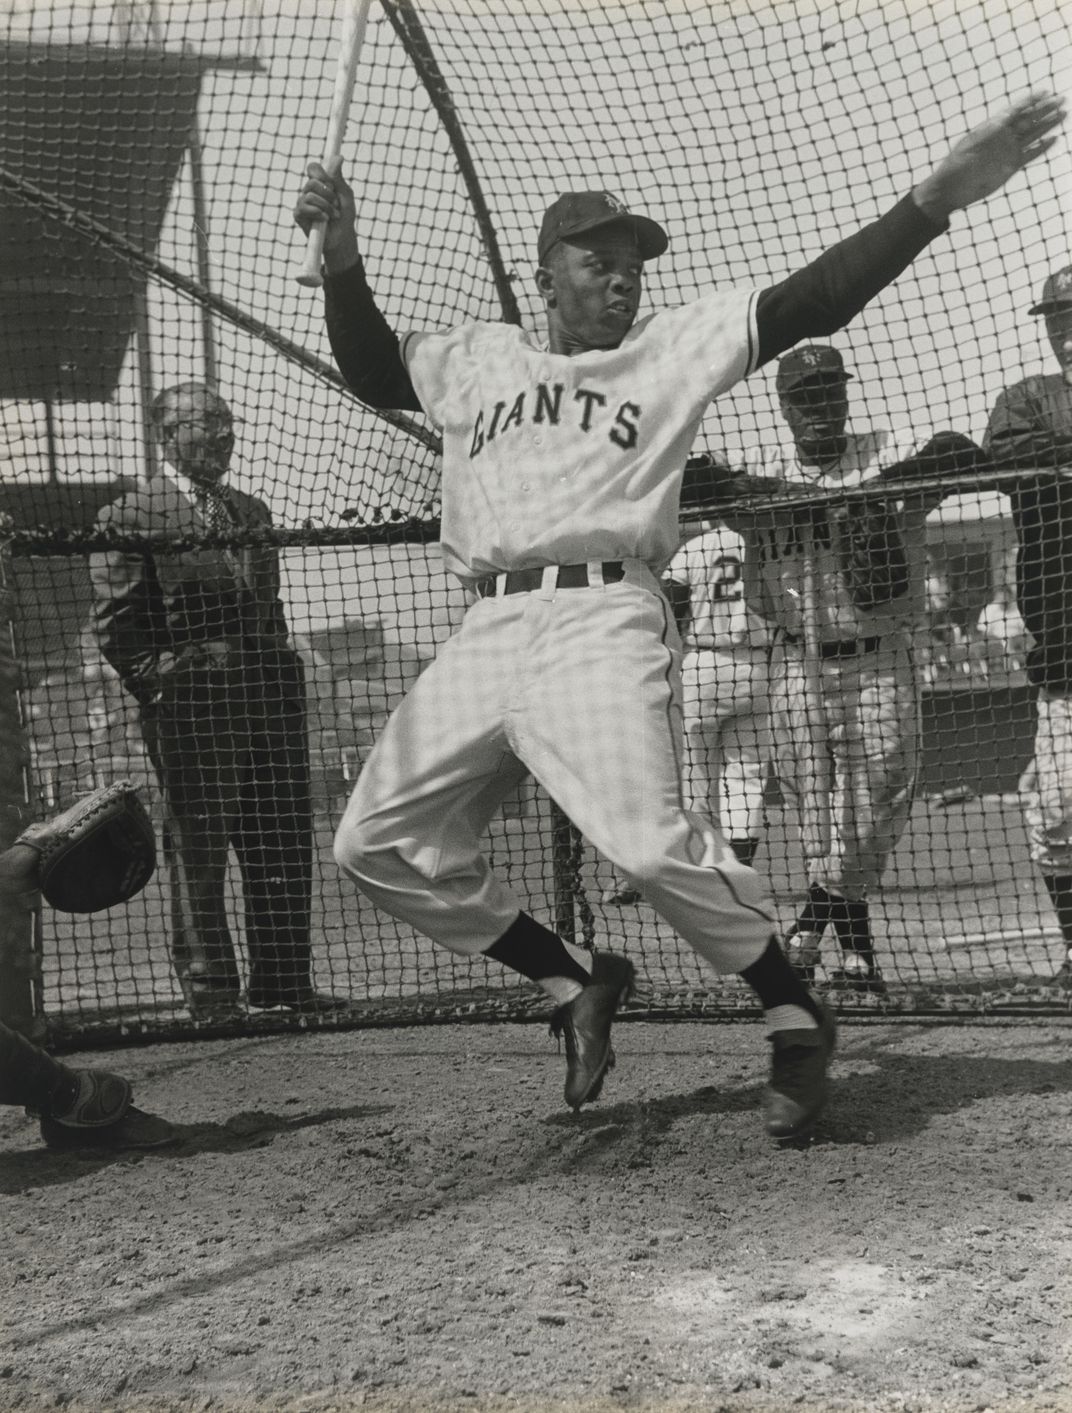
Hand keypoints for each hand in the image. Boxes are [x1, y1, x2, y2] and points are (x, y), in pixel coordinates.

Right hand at [294, 158, 359, 271]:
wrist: (342, 237)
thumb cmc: (344, 215)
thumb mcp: (345, 195)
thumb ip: (339, 178)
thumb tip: (338, 157)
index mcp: (320, 184)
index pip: (313, 168)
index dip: (320, 172)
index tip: (330, 181)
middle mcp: (309, 191)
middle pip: (311, 182)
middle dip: (327, 193)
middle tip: (336, 203)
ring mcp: (302, 203)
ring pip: (309, 195)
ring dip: (325, 206)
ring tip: (333, 215)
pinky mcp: (299, 215)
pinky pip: (303, 208)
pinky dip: (317, 213)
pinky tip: (324, 220)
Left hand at [912, 91, 1065, 221]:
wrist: (951, 189)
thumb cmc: (955, 165)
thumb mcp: (969, 145)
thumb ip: (987, 133)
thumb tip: (1002, 122)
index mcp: (993, 128)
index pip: (1016, 110)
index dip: (1030, 101)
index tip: (1045, 92)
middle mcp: (1003, 137)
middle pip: (1028, 119)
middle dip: (1045, 109)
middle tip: (1061, 99)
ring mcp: (1008, 151)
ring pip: (1033, 134)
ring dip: (1048, 125)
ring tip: (1063, 114)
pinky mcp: (1011, 166)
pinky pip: (1030, 154)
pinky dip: (1042, 147)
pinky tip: (1054, 139)